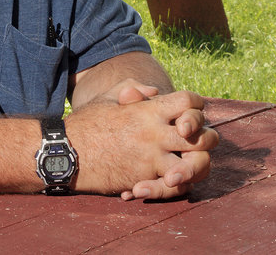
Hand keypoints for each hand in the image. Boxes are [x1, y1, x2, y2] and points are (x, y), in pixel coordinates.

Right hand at [66, 90, 217, 200]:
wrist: (67, 153)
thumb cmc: (87, 123)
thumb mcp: (108, 98)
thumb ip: (133, 88)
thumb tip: (154, 91)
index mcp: (148, 110)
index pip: (189, 102)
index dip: (196, 105)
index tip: (191, 112)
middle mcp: (155, 133)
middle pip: (201, 136)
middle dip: (207, 138)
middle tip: (199, 142)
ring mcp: (151, 158)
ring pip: (195, 165)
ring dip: (198, 166)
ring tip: (191, 164)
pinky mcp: (143, 178)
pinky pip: (173, 186)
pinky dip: (177, 186)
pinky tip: (172, 180)